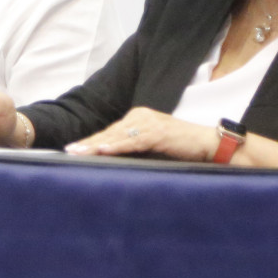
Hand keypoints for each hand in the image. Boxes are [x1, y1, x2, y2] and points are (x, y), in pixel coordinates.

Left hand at [66, 107, 222, 161]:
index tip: (74, 149)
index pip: (110, 132)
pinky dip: (117, 146)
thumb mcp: (152, 146)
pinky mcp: (157, 132)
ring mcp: (149, 123)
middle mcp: (141, 116)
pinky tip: (103, 150)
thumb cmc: (181, 148)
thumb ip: (134, 148)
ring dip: (97, 145)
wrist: (207, 144)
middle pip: (109, 133)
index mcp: (138, 118)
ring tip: (79, 152)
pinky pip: (133, 140)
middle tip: (69, 151)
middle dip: (89, 143)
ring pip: (117, 136)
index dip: (92, 141)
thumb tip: (112, 160)